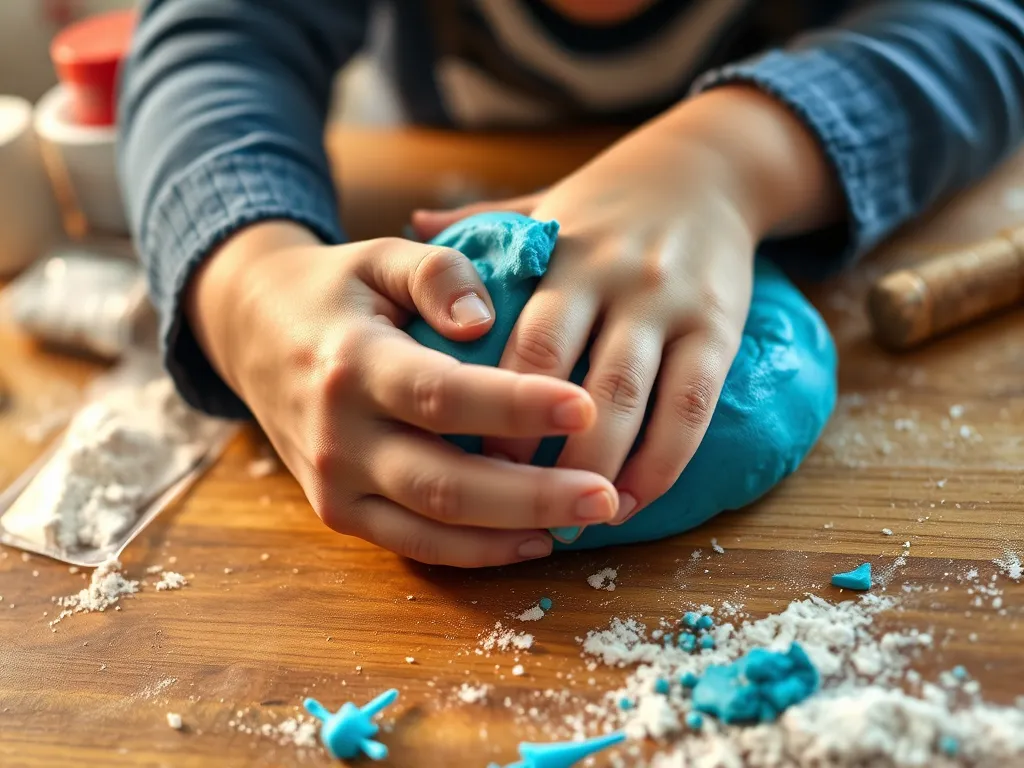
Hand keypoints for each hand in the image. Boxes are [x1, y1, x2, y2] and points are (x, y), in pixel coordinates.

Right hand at [185, 222, 619, 565]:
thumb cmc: (336, 293)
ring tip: (590, 520)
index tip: (586, 405)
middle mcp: (339, 436)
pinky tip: (536, 540)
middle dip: (533, 495)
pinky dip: (478, 552)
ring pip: (434, 528)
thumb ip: (436, 272)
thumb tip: (483, 319)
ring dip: (516, 532)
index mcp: (351, 364)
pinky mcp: (341, 513)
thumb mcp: (379, 257)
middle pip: (445, 481)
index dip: (515, 404)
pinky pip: (416, 545)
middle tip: (608, 496)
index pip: (442, 395)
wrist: (255, 337)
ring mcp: (336, 485)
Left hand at [414, 87, 841, 524]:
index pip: (523, 342)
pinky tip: (635, 498)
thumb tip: (409, 220)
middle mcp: (615, 279)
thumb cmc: (610, 201)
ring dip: (597, 471)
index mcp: (562, 254)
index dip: (494, 410)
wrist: (710, 168)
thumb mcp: (542, 200)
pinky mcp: (719, 327)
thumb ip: (480, 221)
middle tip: (509, 507)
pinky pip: (692, 407)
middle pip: (568, 382)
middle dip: (538, 455)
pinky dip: (663, 462)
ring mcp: (669, 306)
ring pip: (629, 402)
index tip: (466, 460)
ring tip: (572, 519)